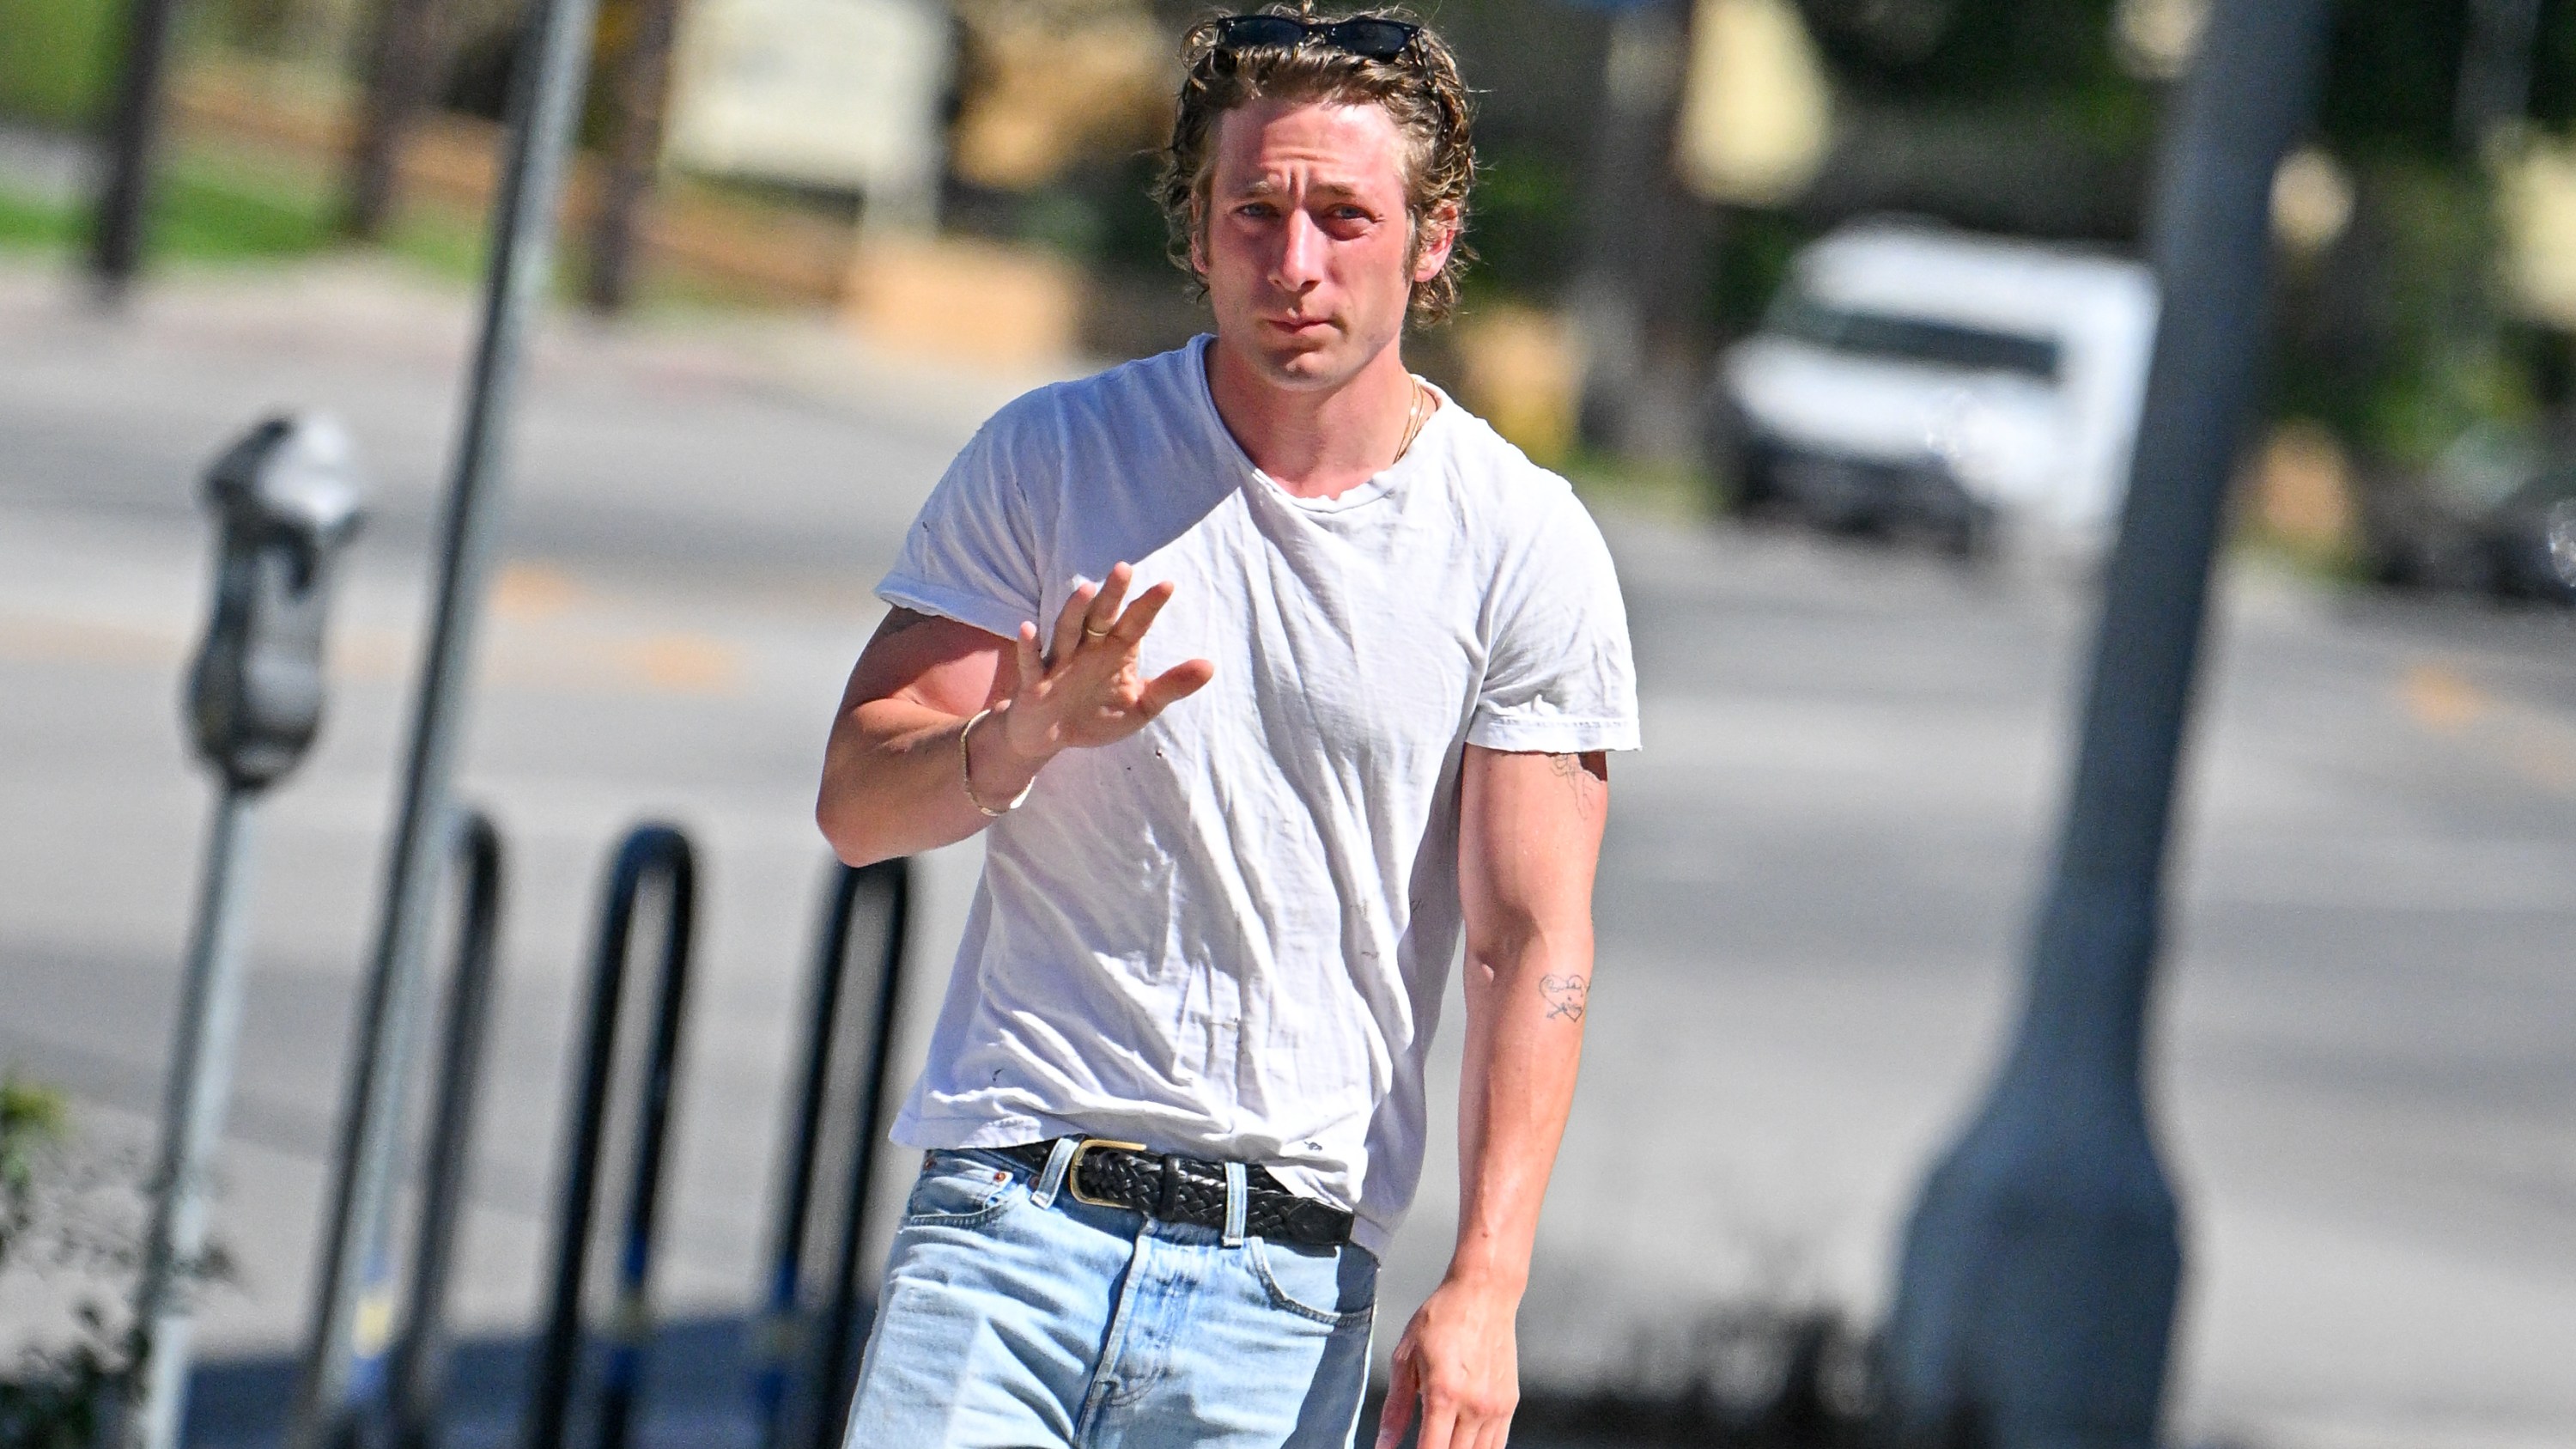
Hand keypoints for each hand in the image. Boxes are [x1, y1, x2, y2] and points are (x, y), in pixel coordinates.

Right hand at [993, 562, 1214, 766]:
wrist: (1049, 737)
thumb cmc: (1096, 714)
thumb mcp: (1140, 705)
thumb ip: (1171, 686)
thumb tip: (1211, 666)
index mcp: (1115, 650)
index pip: (1135, 623)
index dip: (1149, 605)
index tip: (1168, 585)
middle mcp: (1088, 648)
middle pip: (1100, 617)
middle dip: (1111, 595)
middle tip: (1124, 568)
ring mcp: (1059, 662)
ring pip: (1067, 631)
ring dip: (1074, 611)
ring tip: (1086, 590)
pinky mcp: (1034, 683)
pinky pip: (1031, 663)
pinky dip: (1029, 647)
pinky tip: (1028, 628)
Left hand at [1375, 1272, 1520, 1448]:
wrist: (1484, 1294)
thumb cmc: (1440, 1319)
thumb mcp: (1405, 1357)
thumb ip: (1395, 1408)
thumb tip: (1383, 1446)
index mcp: (1443, 1394)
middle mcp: (1474, 1405)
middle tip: (1423, 1444)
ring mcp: (1495, 1407)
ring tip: (1441, 1442)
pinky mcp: (1509, 1404)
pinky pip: (1496, 1445)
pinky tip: (1461, 1443)